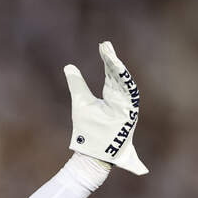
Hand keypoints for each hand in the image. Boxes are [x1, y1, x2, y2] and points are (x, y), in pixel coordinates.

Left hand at [64, 41, 146, 174]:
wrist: (91, 152)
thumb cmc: (87, 131)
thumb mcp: (80, 101)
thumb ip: (77, 83)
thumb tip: (68, 66)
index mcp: (112, 96)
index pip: (111, 73)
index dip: (108, 59)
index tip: (103, 45)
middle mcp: (121, 99)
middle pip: (119, 75)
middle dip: (112, 60)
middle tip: (105, 45)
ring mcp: (127, 106)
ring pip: (124, 82)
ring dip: (117, 68)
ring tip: (109, 55)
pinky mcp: (130, 113)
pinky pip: (129, 93)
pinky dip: (123, 81)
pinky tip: (117, 69)